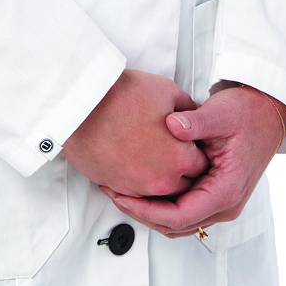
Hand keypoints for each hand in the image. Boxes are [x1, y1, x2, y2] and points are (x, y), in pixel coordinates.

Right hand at [62, 69, 207, 195]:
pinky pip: (137, 193)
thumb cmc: (123, 98)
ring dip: (160, 176)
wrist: (83, 107)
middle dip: (181, 168)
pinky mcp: (118, 188)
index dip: (196, 150)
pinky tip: (135, 160)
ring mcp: (138, 188)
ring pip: (160, 192)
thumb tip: (194, 116)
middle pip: (184, 185)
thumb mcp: (168, 92)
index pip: (201, 166)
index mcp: (180, 158)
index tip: (189, 142)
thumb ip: (189, 110)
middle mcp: (162, 180)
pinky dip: (139, 178)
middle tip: (172, 148)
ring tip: (152, 153)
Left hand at [101, 82, 285, 239]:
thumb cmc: (248, 112)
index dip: (146, 210)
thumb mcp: (219, 113)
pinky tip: (144, 187)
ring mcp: (222, 203)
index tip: (121, 196)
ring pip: (179, 222)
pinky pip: (185, 211)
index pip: (178, 216)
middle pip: (175, 225)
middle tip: (113, 193)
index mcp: (226, 190)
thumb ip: (194, 122)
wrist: (269, 111)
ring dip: (151, 211)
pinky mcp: (216, 195)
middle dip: (142, 213)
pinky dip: (163, 205)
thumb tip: (170, 125)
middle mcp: (226, 205)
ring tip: (122, 191)